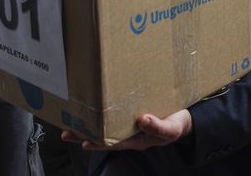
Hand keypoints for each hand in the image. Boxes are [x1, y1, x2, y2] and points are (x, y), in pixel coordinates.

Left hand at [61, 109, 191, 150]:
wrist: (184, 116)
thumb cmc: (177, 123)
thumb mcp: (171, 129)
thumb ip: (158, 128)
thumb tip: (142, 120)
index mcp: (137, 139)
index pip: (114, 143)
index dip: (99, 143)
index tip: (84, 142)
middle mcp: (128, 133)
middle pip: (103, 136)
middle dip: (84, 135)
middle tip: (66, 133)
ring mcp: (127, 123)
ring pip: (103, 125)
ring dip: (87, 124)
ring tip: (69, 121)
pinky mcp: (128, 111)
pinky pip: (111, 113)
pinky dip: (99, 111)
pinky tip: (88, 106)